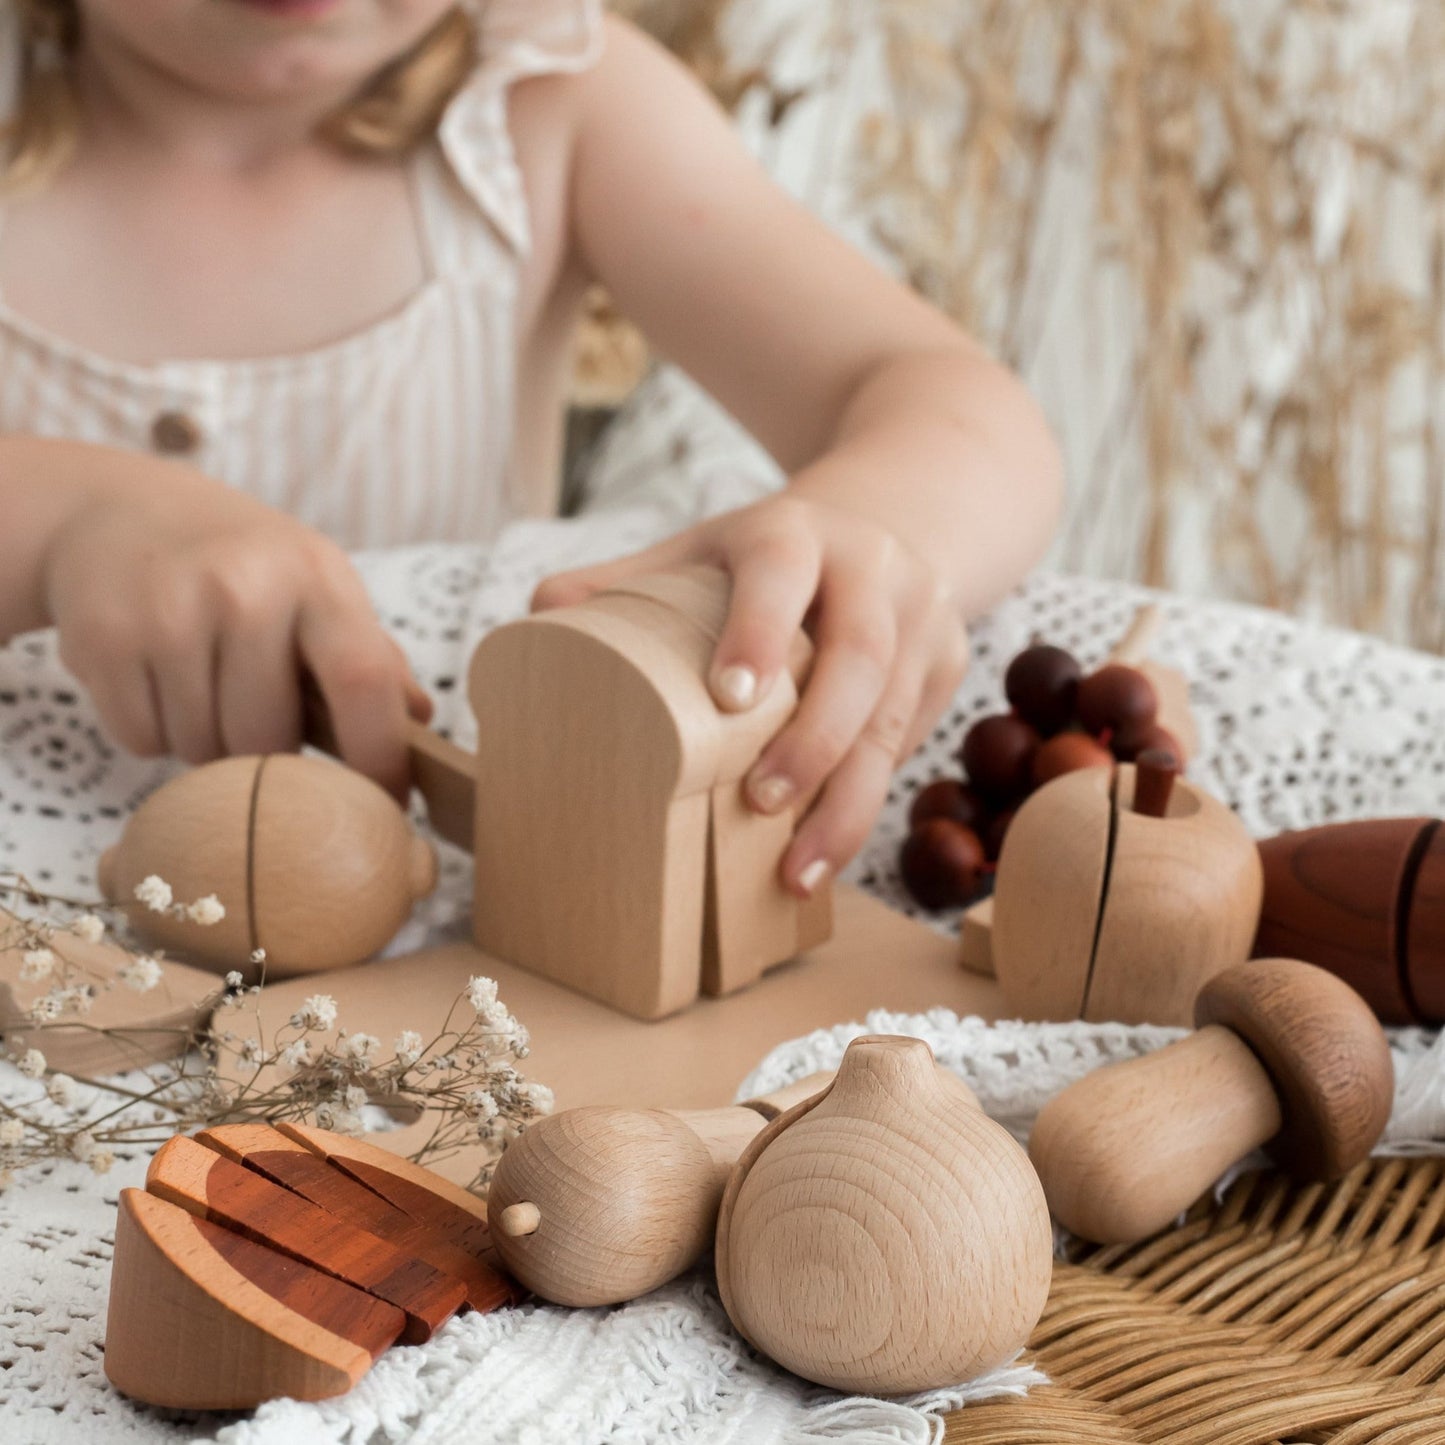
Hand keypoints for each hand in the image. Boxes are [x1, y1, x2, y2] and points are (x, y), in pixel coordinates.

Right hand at [42, 478, 429, 798]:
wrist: (121, 512)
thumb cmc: (247, 567)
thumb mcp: (319, 589)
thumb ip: (373, 659)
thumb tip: (422, 725)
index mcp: (316, 577)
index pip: (363, 681)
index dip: (379, 756)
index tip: (385, 801)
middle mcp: (245, 589)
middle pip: (268, 739)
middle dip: (269, 755)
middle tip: (261, 720)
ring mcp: (169, 612)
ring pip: (201, 749)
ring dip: (208, 744)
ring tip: (205, 686)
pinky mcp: (102, 639)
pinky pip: (143, 740)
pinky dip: (154, 732)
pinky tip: (158, 679)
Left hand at [532, 494, 968, 893]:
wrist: (889, 520)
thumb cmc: (770, 556)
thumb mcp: (703, 548)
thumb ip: (626, 581)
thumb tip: (538, 619)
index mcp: (794, 531)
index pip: (781, 572)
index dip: (758, 631)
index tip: (729, 699)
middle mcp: (871, 567)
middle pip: (861, 657)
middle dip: (814, 740)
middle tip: (760, 805)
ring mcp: (922, 616)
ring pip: (896, 716)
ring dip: (850, 801)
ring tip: (798, 872)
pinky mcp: (948, 663)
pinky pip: (911, 741)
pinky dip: (868, 797)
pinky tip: (828, 848)